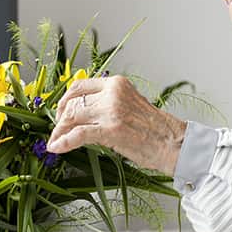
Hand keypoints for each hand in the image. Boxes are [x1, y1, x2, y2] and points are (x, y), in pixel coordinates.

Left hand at [45, 75, 186, 173]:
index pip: (80, 86)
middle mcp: (113, 93)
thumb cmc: (157, 131)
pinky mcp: (110, 130)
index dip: (66, 101)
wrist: (174, 144)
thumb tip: (84, 114)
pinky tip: (57, 147)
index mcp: (117, 84)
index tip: (62, 113)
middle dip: (61, 118)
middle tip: (58, 130)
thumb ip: (109, 104)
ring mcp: (111, 110)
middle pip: (73, 102)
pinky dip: (63, 141)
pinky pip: (77, 134)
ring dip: (59, 131)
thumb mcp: (131, 106)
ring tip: (56, 141)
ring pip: (71, 117)